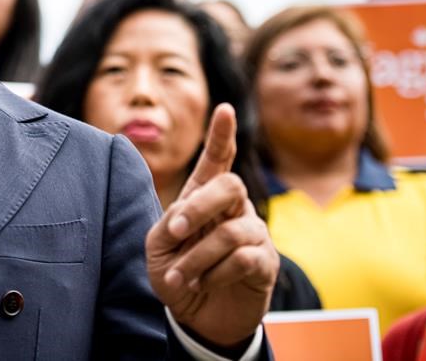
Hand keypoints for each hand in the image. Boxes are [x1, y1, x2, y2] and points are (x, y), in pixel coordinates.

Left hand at [145, 104, 278, 347]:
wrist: (195, 317)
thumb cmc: (177, 273)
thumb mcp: (160, 248)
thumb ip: (170, 225)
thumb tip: (185, 218)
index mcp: (204, 197)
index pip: (217, 160)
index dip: (222, 134)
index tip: (225, 109)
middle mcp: (234, 209)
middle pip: (230, 185)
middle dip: (199, 207)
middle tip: (177, 232)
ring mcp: (253, 233)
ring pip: (232, 231)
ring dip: (197, 258)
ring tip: (180, 279)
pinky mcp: (265, 262)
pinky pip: (244, 259)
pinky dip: (215, 274)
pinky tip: (204, 284)